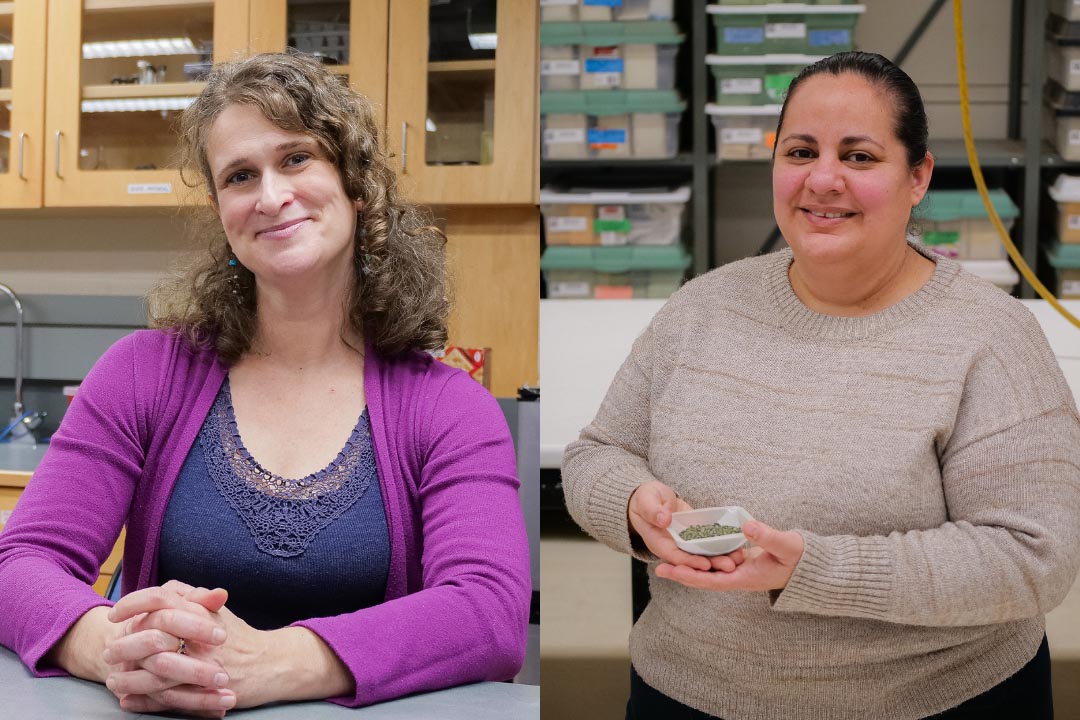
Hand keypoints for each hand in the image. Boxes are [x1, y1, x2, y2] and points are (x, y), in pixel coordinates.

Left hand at [109, 582, 353, 711]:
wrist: (274, 664)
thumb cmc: (242, 638)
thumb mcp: (219, 612)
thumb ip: (194, 598)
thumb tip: (167, 588)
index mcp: (203, 612)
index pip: (161, 599)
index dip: (134, 604)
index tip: (115, 614)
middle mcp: (201, 636)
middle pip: (152, 638)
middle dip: (125, 647)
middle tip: (108, 651)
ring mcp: (204, 665)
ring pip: (156, 672)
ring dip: (131, 678)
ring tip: (112, 680)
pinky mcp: (206, 691)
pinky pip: (168, 697)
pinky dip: (145, 700)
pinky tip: (129, 701)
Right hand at [627, 481, 738, 571]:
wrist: (651, 496)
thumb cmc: (644, 498)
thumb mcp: (646, 501)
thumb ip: (653, 510)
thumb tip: (664, 519)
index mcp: (658, 542)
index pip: (676, 557)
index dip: (690, 562)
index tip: (706, 564)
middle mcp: (673, 546)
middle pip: (693, 559)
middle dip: (712, 564)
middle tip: (731, 565)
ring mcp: (684, 540)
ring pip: (703, 552)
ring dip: (720, 556)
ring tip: (739, 557)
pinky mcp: (694, 533)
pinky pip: (708, 540)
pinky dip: (721, 543)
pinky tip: (736, 543)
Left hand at [654, 520, 804, 591]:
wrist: (810, 565)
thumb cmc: (800, 558)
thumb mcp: (786, 546)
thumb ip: (768, 537)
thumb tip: (745, 527)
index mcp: (746, 578)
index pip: (711, 581)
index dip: (689, 576)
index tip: (670, 571)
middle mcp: (738, 577)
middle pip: (704, 578)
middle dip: (682, 572)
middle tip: (657, 565)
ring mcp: (739, 570)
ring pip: (709, 569)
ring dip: (689, 564)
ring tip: (668, 555)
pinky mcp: (741, 562)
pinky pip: (717, 561)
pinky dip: (703, 555)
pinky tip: (691, 546)